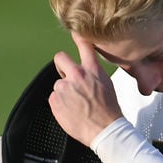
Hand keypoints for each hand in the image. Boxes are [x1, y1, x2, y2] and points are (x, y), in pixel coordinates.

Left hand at [49, 33, 122, 147]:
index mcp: (92, 70)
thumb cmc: (109, 112)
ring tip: (76, 105)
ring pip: (58, 85)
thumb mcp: (107, 85)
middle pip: (60, 58)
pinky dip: (60, 105)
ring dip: (64, 93)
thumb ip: (93, 75)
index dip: (78, 36)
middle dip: (61, 64)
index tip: (75, 32)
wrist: (104, 130)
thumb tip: (86, 74)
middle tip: (66, 76)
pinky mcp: (55, 100)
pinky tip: (71, 112)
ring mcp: (63, 87)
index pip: (84, 45)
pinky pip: (54, 98)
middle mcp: (76, 75)